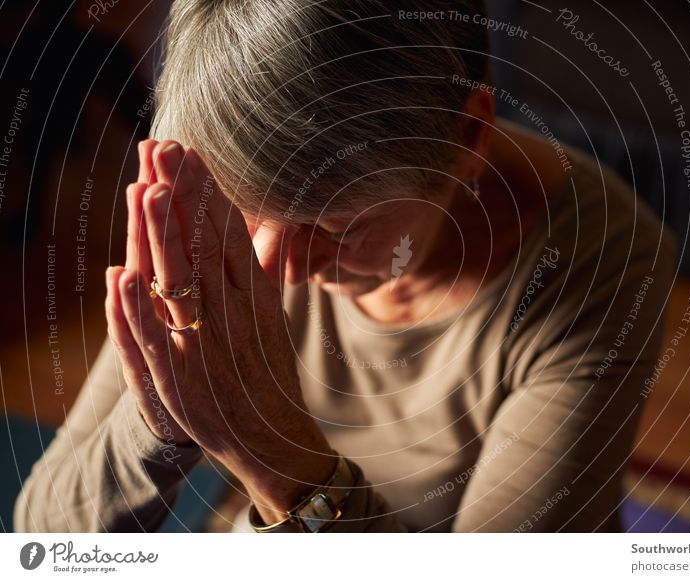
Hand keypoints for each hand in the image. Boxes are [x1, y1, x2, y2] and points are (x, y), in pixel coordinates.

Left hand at [106, 140, 335, 518]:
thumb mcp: (272, 321)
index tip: (191, 155)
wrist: (273, 442)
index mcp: (254, 302)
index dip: (208, 196)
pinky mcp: (180, 384)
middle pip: (201, 250)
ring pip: (179, 287)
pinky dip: (136, 311)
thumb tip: (263, 230)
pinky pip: (155, 342)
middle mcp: (231, 320)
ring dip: (161, 239)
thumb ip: (263, 276)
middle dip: (180, 198)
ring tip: (146, 190)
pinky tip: (122, 275)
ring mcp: (204, 351)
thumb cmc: (268, 378)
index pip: (228, 238)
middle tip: (164, 150)